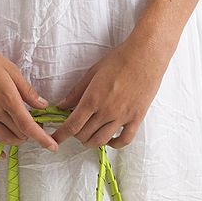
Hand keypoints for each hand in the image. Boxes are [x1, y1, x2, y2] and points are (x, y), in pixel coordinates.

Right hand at [0, 30, 58, 155]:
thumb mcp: (11, 70)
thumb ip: (27, 91)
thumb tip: (43, 105)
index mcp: (7, 98)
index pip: (28, 125)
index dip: (42, 138)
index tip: (52, 146)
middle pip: (19, 133)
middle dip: (32, 133)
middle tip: (38, 123)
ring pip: (4, 138)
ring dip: (17, 139)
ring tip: (23, 133)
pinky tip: (1, 154)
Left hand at [52, 32, 172, 148]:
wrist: (146, 55)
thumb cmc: (119, 59)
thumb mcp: (92, 73)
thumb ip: (76, 92)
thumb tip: (62, 106)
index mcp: (92, 99)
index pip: (72, 125)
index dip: (61, 135)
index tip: (55, 139)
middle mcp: (106, 111)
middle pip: (84, 135)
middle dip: (75, 135)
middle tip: (75, 129)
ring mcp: (122, 116)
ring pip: (101, 140)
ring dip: (91, 142)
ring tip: (89, 137)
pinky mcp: (136, 118)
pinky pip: (125, 140)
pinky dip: (115, 144)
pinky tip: (110, 140)